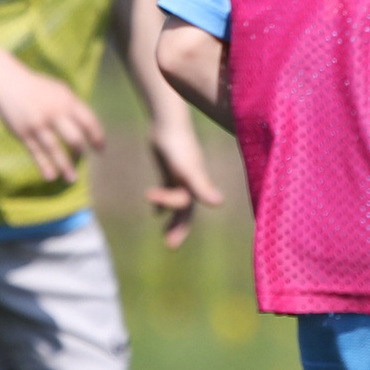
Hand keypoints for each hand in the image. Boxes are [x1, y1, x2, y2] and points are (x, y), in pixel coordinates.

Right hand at [0, 68, 105, 182]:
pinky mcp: (23, 133)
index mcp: (67, 101)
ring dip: (65, 166)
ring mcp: (38, 124)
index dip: (97, 137)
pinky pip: (36, 152)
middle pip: (74, 138)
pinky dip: (44, 165)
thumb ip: (74, 107)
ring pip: (55, 149)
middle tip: (82, 161)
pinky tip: (50, 176)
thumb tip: (89, 127)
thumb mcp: (60, 90)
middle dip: (80, 152)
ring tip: (72, 179)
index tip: (100, 150)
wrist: (7, 82)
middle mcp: (54, 113)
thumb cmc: (38, 88)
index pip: (89, 122)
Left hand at [145, 121, 222, 248]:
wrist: (168, 122)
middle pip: (187, 212)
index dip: (167, 203)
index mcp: (195, 185)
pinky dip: (163, 202)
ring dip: (172, 217)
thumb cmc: (178, 145)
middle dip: (179, 229)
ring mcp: (181, 177)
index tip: (150, 194)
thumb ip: (202, 186)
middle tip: (171, 247)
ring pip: (178, 203)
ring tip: (165, 234)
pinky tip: (154, 211)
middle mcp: (191, 183)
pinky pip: (169, 190)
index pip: (183, 206)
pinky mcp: (171, 170)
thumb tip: (219, 203)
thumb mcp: (188, 169)